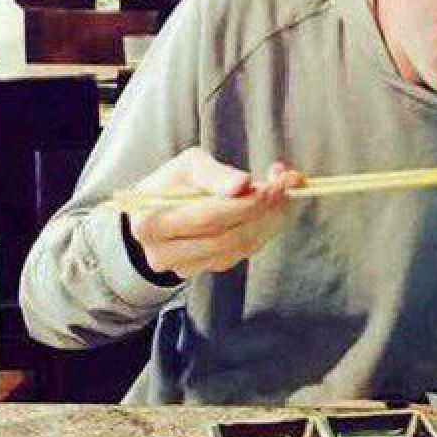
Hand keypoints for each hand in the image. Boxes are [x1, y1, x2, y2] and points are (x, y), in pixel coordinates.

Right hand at [129, 148, 303, 279]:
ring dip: (266, 223)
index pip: (208, 218)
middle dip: (261, 212)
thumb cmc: (174, 183)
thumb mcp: (189, 166)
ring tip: (280, 196)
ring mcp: (182, 267)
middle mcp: (163, 253)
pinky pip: (238, 255)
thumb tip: (243, 184)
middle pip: (224, 237)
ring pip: (235, 249)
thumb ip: (215, 174)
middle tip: (284, 188)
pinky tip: (269, 212)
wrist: (157, 209)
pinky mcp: (201, 270)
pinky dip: (260, 233)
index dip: (245, 203)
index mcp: (151, 223)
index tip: (273, 186)